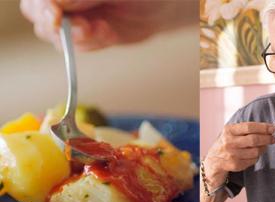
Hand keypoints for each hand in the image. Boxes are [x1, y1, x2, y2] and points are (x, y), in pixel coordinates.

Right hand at [20, 0, 192, 50]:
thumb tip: (54, 4)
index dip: (43, 9)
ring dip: (80, 38)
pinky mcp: (83, 35)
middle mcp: (63, 0)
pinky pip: (77, 47)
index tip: (56, 19)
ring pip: (56, 36)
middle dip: (62, 27)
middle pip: (37, 15)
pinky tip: (110, 33)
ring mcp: (72, 17)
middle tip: (87, 28)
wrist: (160, 7)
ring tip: (105, 29)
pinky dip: (93, 44)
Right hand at [203, 122, 274, 187]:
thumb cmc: (225, 144)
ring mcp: (231, 154)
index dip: (263, 127)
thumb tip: (267, 128)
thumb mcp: (230, 133)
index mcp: (228, 130)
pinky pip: (252, 160)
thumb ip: (245, 129)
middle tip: (273, 138)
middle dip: (267, 138)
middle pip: (254, 139)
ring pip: (255, 151)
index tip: (272, 128)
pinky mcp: (235, 165)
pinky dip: (256, 157)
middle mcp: (228, 142)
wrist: (213, 161)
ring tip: (263, 146)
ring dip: (262, 149)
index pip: (249, 127)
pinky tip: (253, 154)